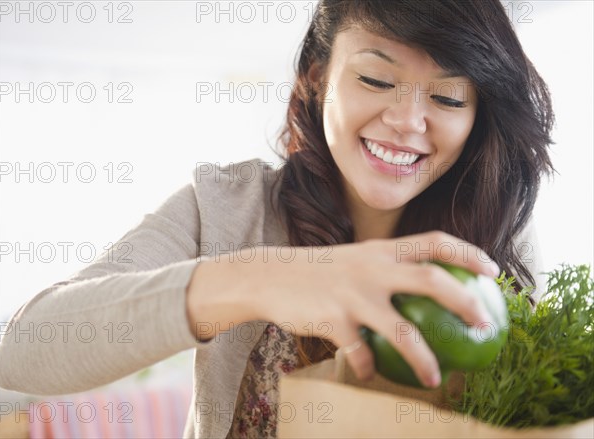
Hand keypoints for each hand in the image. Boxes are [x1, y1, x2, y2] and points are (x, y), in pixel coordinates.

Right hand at [187, 231, 498, 387]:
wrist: (269, 276)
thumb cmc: (319, 270)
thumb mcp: (355, 258)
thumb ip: (386, 266)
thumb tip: (420, 285)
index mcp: (381, 250)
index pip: (435, 242)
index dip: (468, 253)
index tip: (492, 269)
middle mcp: (372, 269)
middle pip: (432, 281)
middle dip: (465, 303)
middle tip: (485, 324)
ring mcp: (353, 295)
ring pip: (402, 330)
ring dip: (424, 359)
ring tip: (436, 378)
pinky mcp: (333, 320)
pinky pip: (360, 354)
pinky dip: (368, 368)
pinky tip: (369, 373)